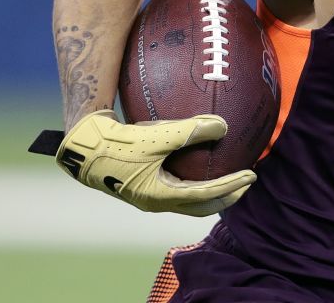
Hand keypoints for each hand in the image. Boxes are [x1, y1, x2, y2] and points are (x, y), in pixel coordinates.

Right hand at [54, 110, 255, 215]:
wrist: (83, 146)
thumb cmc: (118, 143)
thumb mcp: (157, 136)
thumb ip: (190, 130)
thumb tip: (223, 126)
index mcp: (161, 196)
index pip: (206, 195)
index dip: (232, 185)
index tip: (251, 175)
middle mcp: (156, 201)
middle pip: (201, 207)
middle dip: (226, 197)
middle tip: (246, 183)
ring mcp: (148, 194)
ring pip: (188, 200)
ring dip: (210, 192)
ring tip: (227, 176)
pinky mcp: (142, 183)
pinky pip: (176, 186)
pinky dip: (193, 180)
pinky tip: (196, 161)